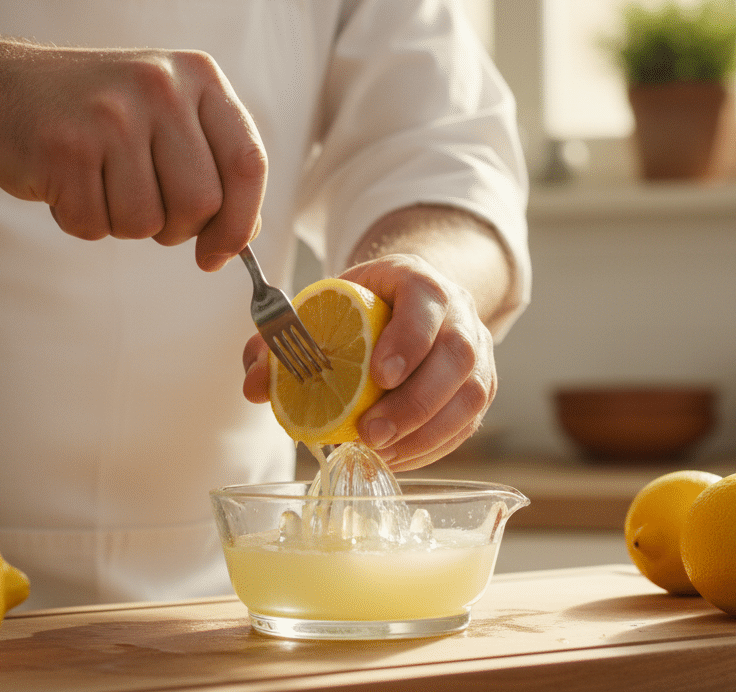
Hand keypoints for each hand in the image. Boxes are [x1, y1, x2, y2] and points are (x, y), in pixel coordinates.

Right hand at [0, 46, 266, 270]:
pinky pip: (94, 225)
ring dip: (122, 224)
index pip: (247, 163)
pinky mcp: (65, 148)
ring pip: (147, 222)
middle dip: (176, 229)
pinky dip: (81, 221)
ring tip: (98, 184)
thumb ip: (212, 164)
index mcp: (198, 76)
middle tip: (145, 212)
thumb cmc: (97, 115)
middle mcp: (160, 87)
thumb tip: (244, 235)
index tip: (219, 254)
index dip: (239, 222)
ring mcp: (111, 116)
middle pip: (200, 203)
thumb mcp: (166, 115)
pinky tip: (66, 183)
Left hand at [242, 254, 496, 469]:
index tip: (379, 376)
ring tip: (381, 451)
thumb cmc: (357, 308)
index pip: (427, 300)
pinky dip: (432, 446)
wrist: (406, 303)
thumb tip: (255, 385)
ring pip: (472, 393)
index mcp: (418, 279)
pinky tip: (397, 456)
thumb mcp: (319, 308)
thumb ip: (281, 342)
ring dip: (426, 431)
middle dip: (416, 401)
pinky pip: (467, 422)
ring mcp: (478, 351)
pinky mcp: (480, 387)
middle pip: (458, 355)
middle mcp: (459, 311)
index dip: (409, 339)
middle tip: (370, 432)